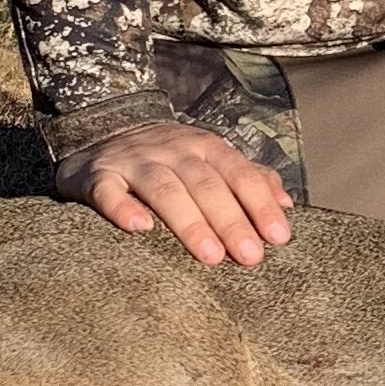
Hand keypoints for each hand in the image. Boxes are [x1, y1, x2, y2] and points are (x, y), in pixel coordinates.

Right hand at [54, 122, 293, 267]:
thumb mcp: (209, 158)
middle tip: (249, 256)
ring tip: (209, 255)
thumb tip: (287, 204)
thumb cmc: (168, 157)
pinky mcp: (98, 176)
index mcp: (205, 147)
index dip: (260, 204)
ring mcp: (134, 161)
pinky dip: (123, 208)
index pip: (239, 174)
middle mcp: (172, 150)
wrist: (102, 129)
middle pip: (205, 184)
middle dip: (231, 220)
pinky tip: (139, 229)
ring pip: (164, 188)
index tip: (278, 238)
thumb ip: (248, 178)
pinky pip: (109, 191)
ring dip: (188, 221)